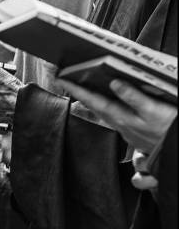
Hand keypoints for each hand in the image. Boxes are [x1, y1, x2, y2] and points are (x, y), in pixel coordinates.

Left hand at [56, 78, 176, 154]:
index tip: (61, 78)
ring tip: (79, 87)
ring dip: (90, 98)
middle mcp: (120, 124)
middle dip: (78, 92)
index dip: (77, 90)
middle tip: (63, 79)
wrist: (176, 149)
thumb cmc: (167, 128)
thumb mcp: (153, 110)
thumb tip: (115, 83)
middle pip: (94, 105)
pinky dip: (104, 105)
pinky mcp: (133, 130)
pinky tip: (104, 102)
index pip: (94, 100)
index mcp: (122, 117)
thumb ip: (133, 96)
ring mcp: (126, 128)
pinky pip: (112, 115)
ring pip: (102, 111)